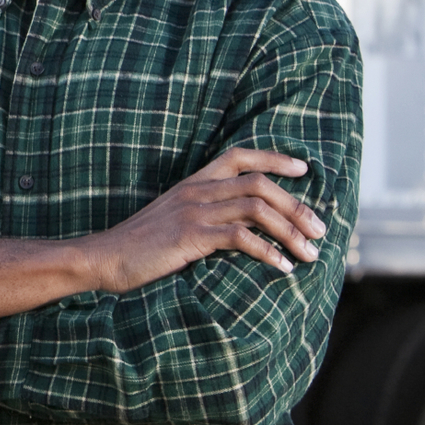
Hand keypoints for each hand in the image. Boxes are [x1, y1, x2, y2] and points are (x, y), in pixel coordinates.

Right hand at [79, 146, 327, 293]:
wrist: (103, 257)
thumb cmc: (139, 246)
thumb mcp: (173, 220)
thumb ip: (205, 214)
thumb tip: (245, 225)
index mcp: (193, 183)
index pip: (239, 157)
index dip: (275, 158)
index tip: (305, 169)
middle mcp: (196, 192)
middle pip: (260, 184)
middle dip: (298, 207)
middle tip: (320, 231)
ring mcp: (193, 212)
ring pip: (257, 209)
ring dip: (291, 232)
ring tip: (309, 254)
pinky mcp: (189, 237)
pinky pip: (240, 238)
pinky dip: (267, 252)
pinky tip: (281, 267)